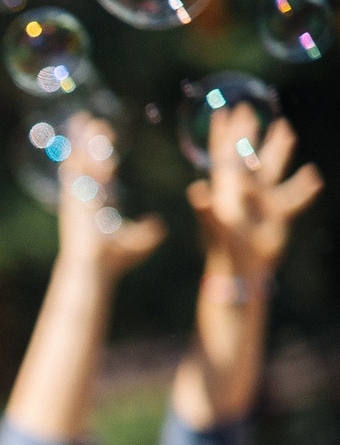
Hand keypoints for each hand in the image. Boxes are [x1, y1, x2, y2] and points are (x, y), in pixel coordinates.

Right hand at [55, 116, 165, 280]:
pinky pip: (74, 171)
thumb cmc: (112, 261)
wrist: (92, 269)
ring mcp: (77, 198)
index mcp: (96, 206)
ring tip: (82, 119)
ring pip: (80, 161)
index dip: (101, 158)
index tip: (105, 144)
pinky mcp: (74, 200)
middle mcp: (85, 199)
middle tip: (92, 121)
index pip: (99, 176)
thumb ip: (147, 232)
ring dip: (81, 141)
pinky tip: (75, 138)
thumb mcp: (138, 242)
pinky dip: (75, 154)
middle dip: (88, 142)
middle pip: (86, 162)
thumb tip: (159, 225)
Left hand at [189, 106, 322, 281]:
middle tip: (250, 109)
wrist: (242, 271)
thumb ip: (207, 208)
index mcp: (228, 188)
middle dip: (250, 132)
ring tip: (286, 129)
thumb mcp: (216, 226)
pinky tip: (313, 177)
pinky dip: (303, 187)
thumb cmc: (225, 250)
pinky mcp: (277, 215)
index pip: (225, 153)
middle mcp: (244, 191)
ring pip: (273, 168)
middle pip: (248, 154)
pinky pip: (293, 196)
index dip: (224, 132)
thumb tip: (194, 191)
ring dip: (279, 150)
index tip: (223, 110)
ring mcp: (262, 201)